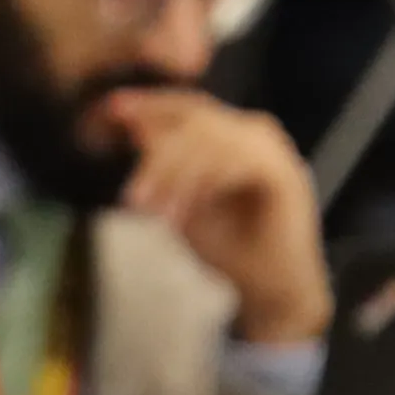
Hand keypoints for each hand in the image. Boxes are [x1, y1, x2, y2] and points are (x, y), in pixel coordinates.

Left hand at [106, 87, 330, 346]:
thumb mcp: (180, 202)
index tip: (110, 111)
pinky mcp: (284, 173)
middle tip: (130, 193)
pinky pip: (236, 162)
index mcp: (231, 134)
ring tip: (148, 212)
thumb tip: (133, 128)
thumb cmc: (228, 248)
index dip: (149, 105)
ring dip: (173, 176)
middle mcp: (254, 133)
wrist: (269, 290)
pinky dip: (202, 186)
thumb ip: (161, 166)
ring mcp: (272, 149)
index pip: (188, 108)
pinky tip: (179, 217)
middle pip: (197, 118)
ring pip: (212, 139)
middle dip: (155, 153)